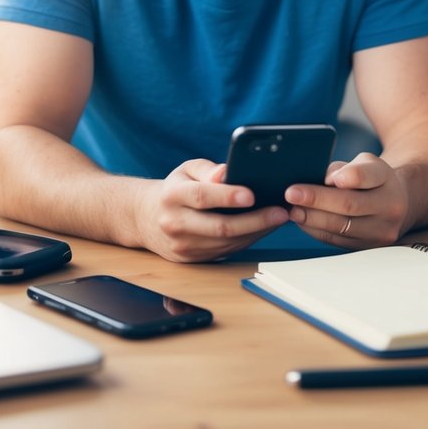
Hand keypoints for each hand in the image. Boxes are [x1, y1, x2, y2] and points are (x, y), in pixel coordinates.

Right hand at [137, 158, 287, 261]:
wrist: (147, 219)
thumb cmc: (176, 189)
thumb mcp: (186, 170)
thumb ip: (207, 169)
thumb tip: (227, 172)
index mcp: (173, 196)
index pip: (202, 196)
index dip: (227, 196)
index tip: (252, 195)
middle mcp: (175, 223)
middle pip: (219, 226)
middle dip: (254, 220)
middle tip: (280, 212)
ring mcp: (183, 245)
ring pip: (227, 242)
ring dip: (257, 232)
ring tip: (278, 218)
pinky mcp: (192, 259)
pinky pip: (226, 250)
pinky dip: (248, 240)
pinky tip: (264, 229)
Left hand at [285, 153, 409, 247]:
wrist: (396, 202)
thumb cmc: (372, 179)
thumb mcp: (364, 163)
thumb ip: (345, 168)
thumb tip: (323, 182)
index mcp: (386, 178)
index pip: (368, 176)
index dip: (350, 177)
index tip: (329, 178)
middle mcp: (390, 206)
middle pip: (350, 205)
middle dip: (317, 200)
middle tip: (292, 194)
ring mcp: (381, 231)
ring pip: (341, 227)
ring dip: (312, 219)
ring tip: (292, 210)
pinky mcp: (367, 246)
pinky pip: (336, 239)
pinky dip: (315, 230)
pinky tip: (302, 221)